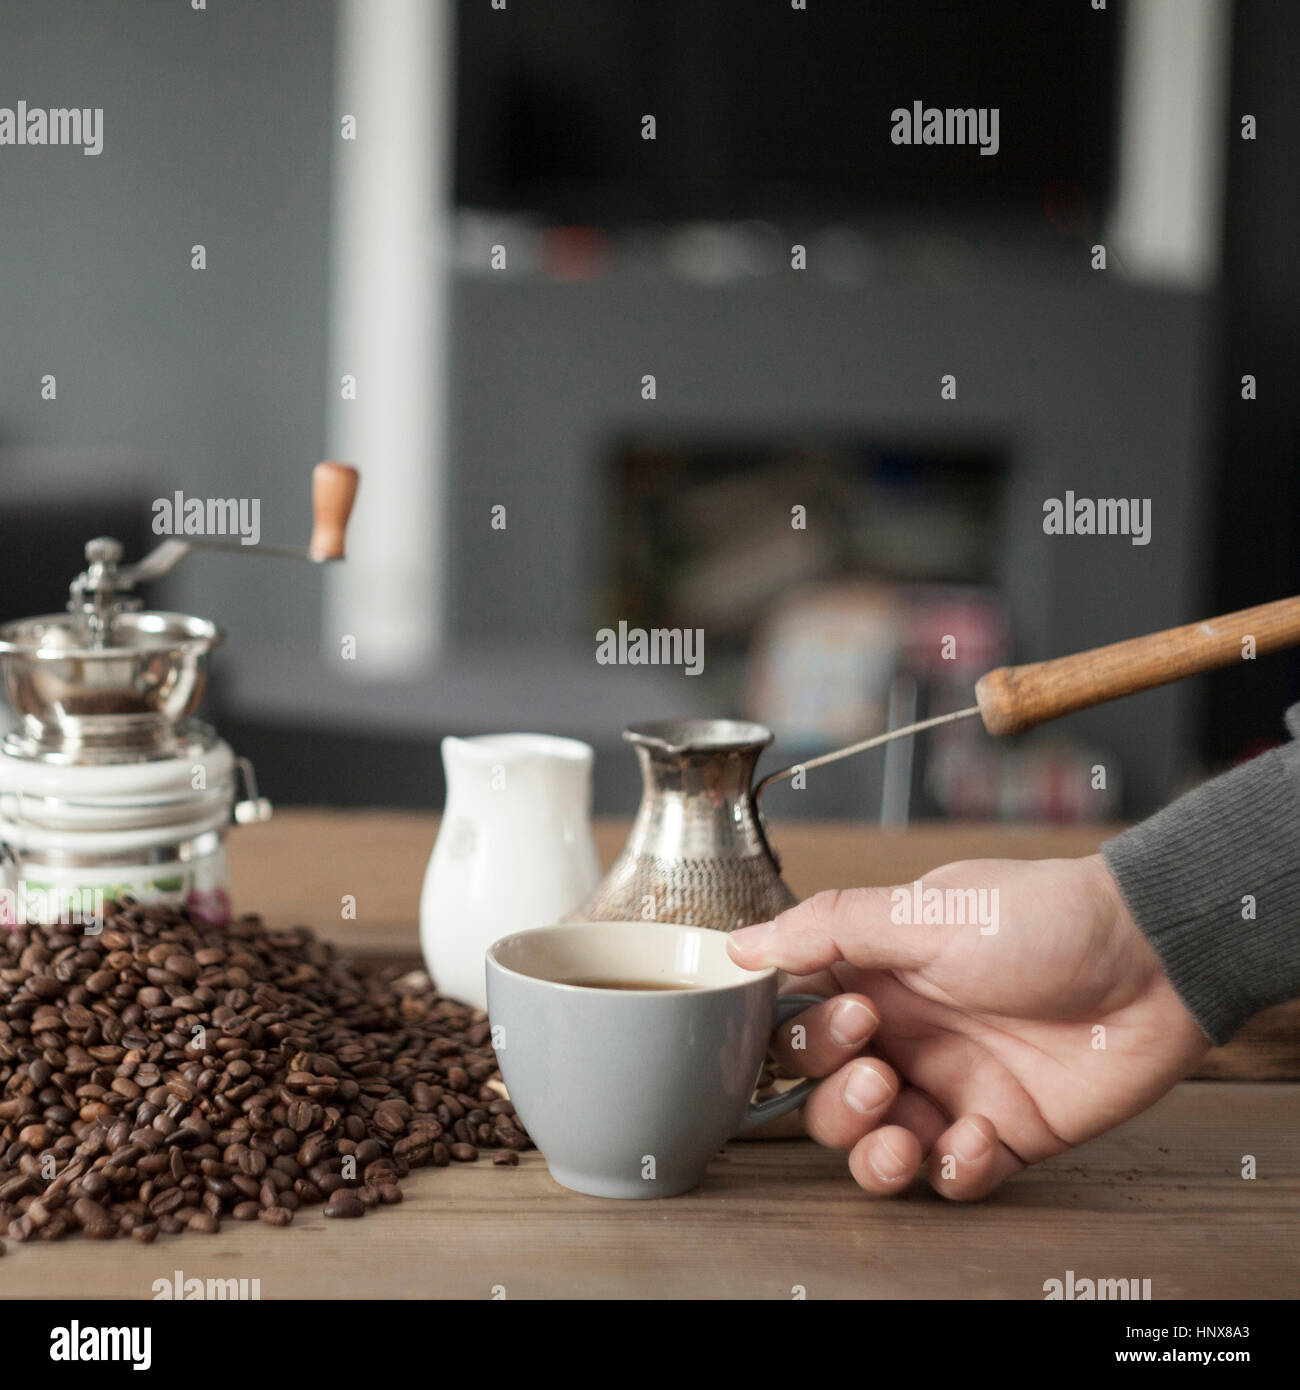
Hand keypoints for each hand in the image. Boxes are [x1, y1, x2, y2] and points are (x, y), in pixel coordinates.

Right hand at [727, 855, 1208, 1199]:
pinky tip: (976, 1139)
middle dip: (835, 1097)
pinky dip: (952, 1170)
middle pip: (825, 1094)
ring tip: (901, 1130)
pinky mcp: (1002, 1132)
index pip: (801, 1019)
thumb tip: (740, 943)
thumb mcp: (925, 911)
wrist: (1150, 958)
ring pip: (876, 1144)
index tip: (846, 1019)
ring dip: (872, 1149)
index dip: (806, 1034)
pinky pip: (952, 1176)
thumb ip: (828, 928)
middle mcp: (905, 1034)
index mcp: (876, 976)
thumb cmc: (1041, 919)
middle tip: (877, 1069)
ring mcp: (952, 1085)